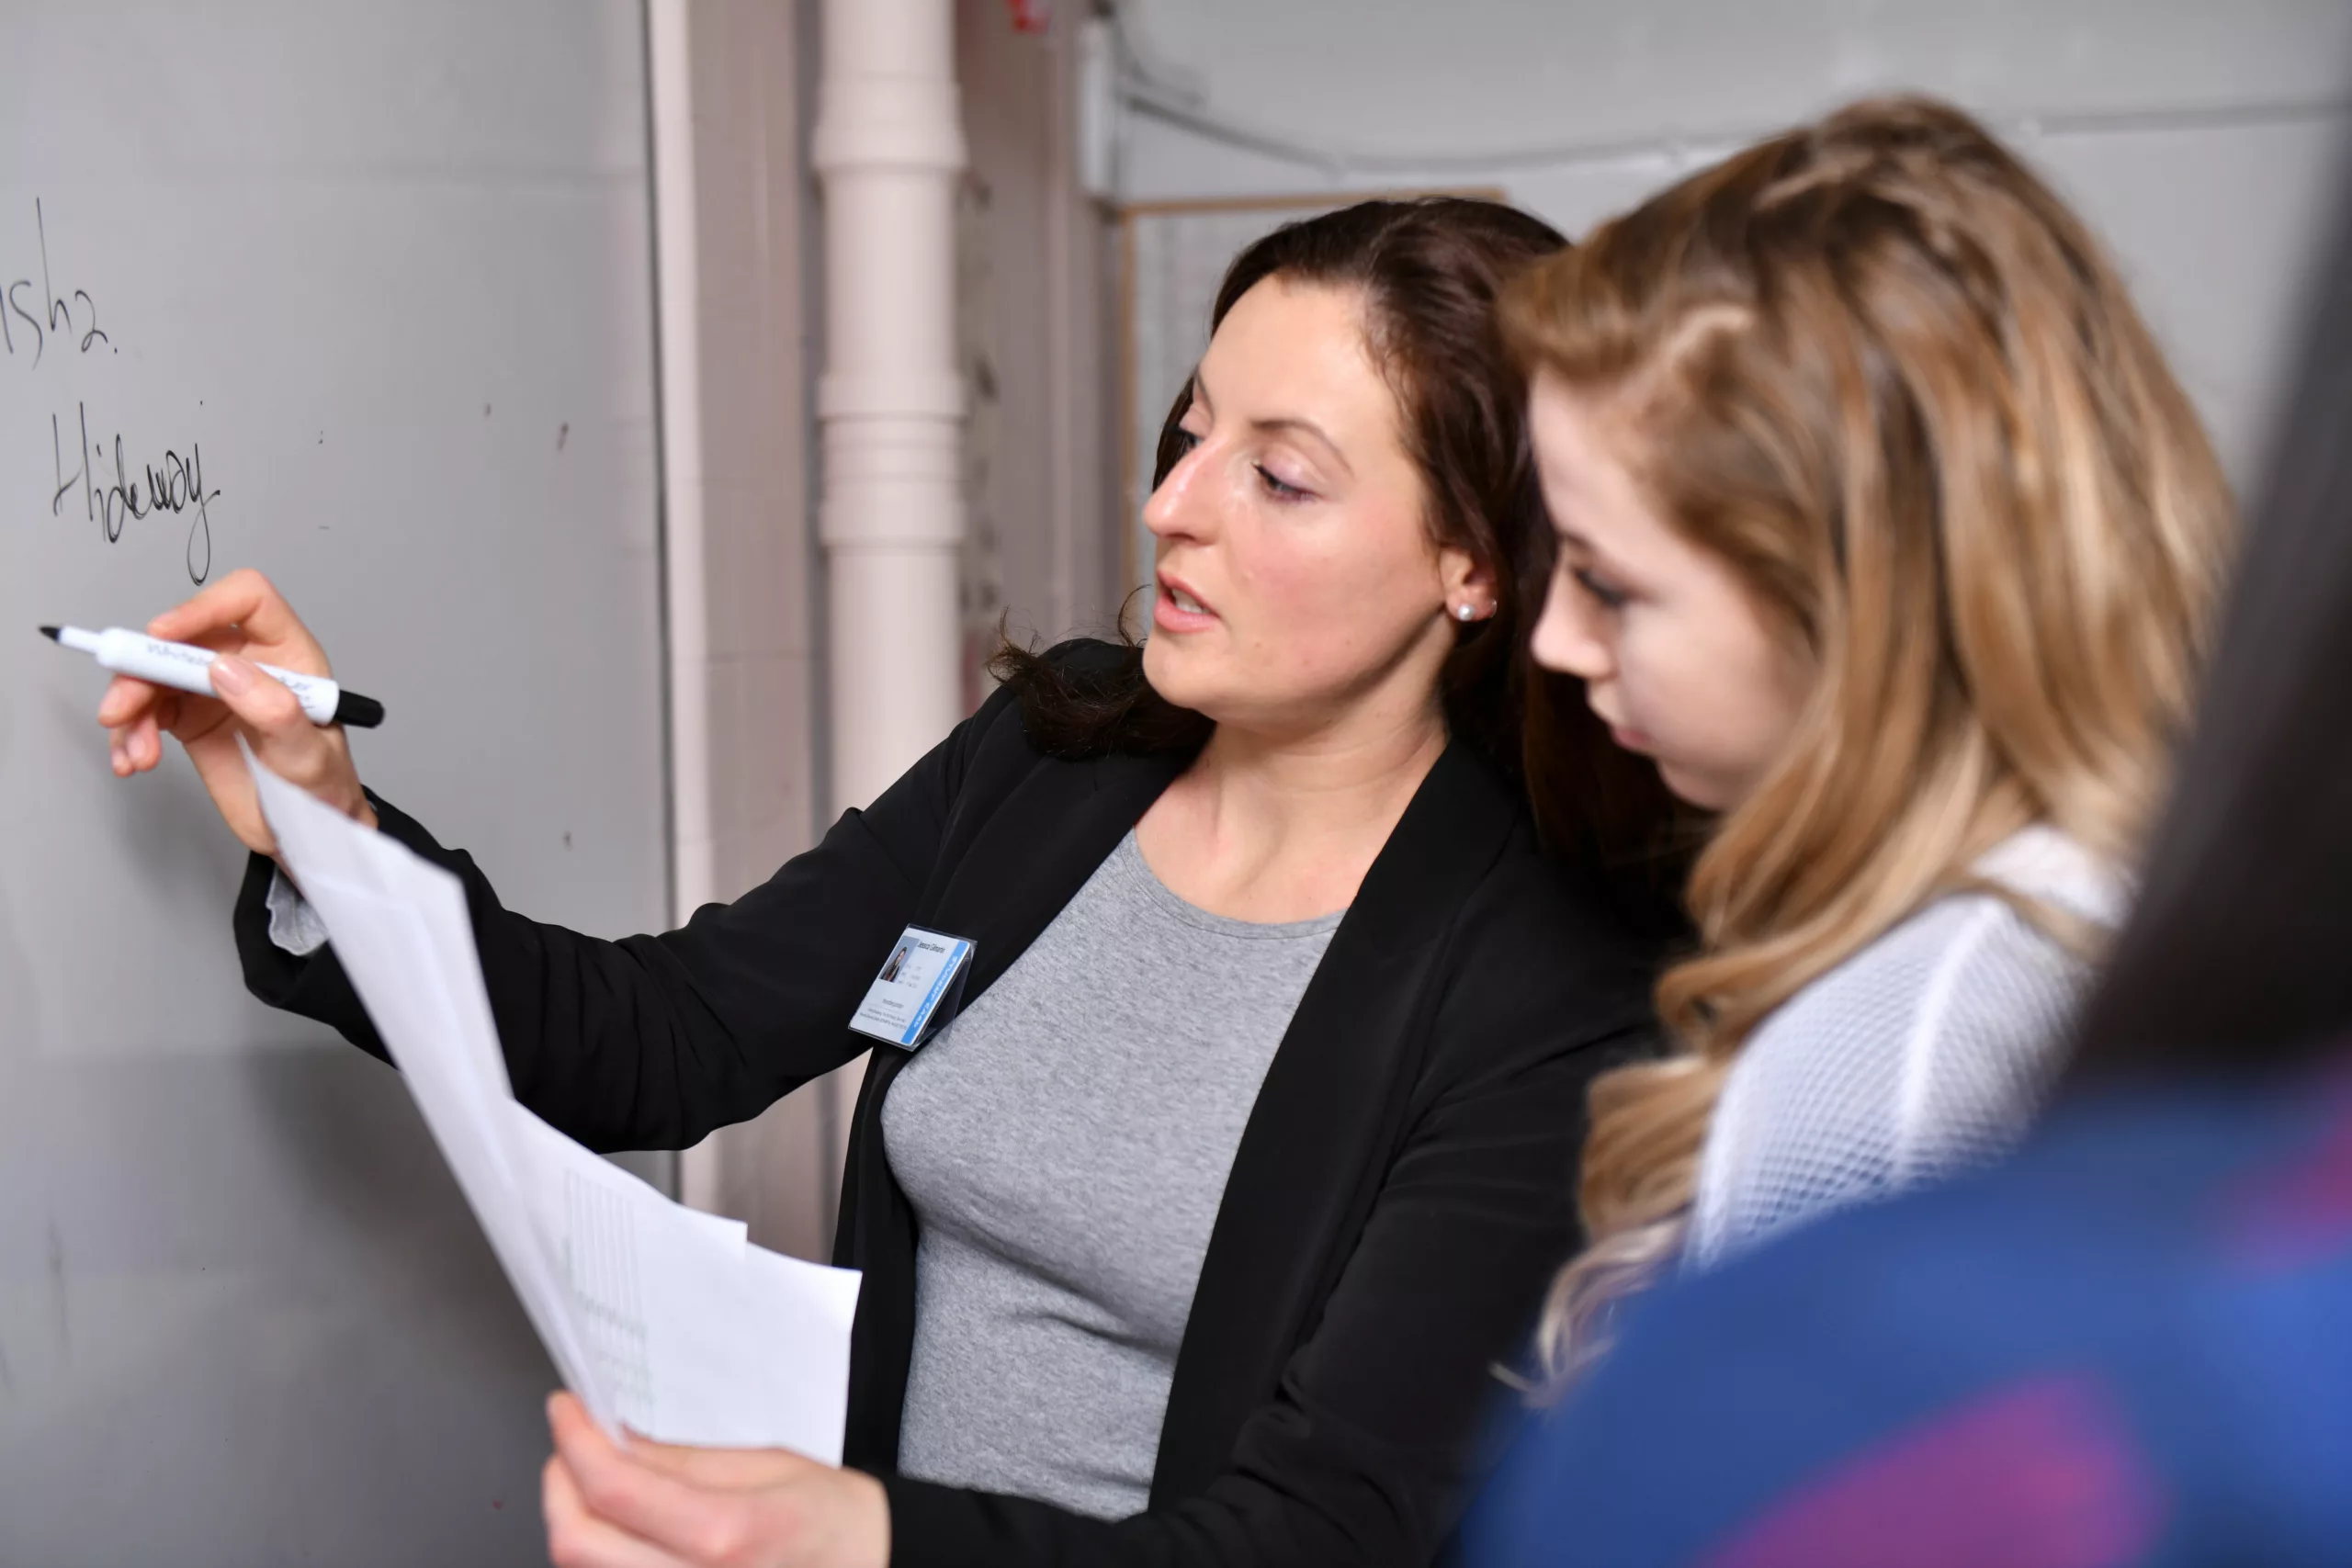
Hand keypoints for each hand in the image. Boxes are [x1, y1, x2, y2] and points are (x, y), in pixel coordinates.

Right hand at [97, 567, 374, 857]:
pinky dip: (129, 733)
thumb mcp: (308, 756)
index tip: (164, 633)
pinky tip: (131, 759)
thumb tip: (225, 668)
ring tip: (136, 753)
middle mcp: (248, 663)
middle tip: (122, 709)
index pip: (247, 600)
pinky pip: (146, 710)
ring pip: (154, 674)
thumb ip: (275, 712)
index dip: (203, 606)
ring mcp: (215, 689)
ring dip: (131, 709)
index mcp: (288, 655)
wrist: (306, 832)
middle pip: (183, 638)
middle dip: (143, 669)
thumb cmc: (323, 789)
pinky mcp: (190, 718)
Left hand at [542, 1393, 890, 1567]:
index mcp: (728, 1532)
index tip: (567, 1412)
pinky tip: (613, 1529)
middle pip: (578, 1545)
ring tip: (592, 1485)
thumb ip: (682, 1460)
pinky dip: (597, 1556)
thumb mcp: (767, 1464)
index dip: (575, 1442)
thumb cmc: (830, 1520)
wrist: (866, 1565)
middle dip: (558, 1486)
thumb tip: (614, 1441)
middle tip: (570, 1448)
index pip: (615, 1490)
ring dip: (573, 1523)